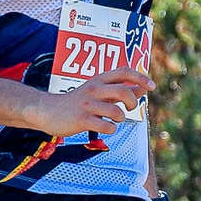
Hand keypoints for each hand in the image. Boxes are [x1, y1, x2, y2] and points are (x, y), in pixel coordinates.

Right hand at [29, 75, 145, 139]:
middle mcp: (94, 89)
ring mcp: (88, 105)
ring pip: (116, 111)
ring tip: (114, 120)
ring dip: (120, 118)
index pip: (124, 71)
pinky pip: (106, 126)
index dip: (141, 77)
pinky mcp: (81, 119)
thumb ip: (119, 89)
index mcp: (99, 80)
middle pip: (124, 92)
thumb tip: (142, 88)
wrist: (47, 110)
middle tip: (130, 109)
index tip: (152, 86)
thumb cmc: (77, 102)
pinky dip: (110, 129)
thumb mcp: (97, 90)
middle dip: (133, 103)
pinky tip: (105, 127)